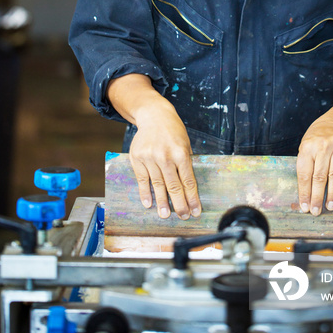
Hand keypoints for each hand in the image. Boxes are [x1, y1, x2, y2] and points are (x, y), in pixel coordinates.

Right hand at [129, 103, 201, 219]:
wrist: (154, 116)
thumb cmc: (173, 131)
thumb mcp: (186, 144)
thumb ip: (186, 163)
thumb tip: (189, 188)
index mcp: (181, 153)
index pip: (188, 181)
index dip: (192, 198)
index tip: (195, 211)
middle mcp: (165, 156)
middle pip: (174, 186)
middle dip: (179, 204)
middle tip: (182, 216)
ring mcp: (150, 157)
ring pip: (157, 185)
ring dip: (162, 203)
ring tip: (165, 215)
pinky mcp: (137, 158)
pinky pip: (142, 180)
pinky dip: (145, 193)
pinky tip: (149, 204)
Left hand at [296, 123, 332, 215]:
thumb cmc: (315, 142)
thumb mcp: (305, 149)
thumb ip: (306, 168)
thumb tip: (306, 196)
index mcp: (307, 147)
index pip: (305, 173)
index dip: (304, 192)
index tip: (305, 206)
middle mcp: (323, 146)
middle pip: (320, 177)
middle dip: (317, 197)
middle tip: (316, 211)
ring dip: (331, 194)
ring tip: (329, 207)